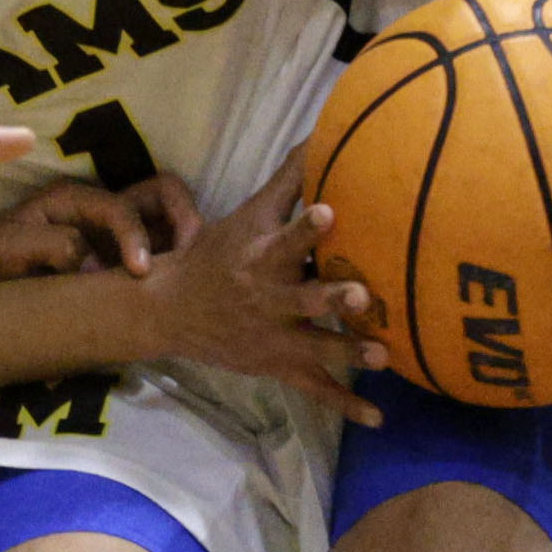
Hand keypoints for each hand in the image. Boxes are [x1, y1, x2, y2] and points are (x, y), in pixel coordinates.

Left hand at [0, 174, 201, 281]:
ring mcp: (113, 234)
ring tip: (188, 276)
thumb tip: (92, 259)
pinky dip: (174, 266)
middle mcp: (98, 211)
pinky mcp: (122, 260)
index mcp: (71, 200)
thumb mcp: (6, 253)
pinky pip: (161, 253)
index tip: (139, 272)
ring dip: (183, 243)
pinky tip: (173, 295)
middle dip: (183, 220)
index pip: (122, 207)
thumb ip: (47, 245)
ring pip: (168, 223)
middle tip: (191, 259)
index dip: (134, 236)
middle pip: (161, 195)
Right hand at [137, 174, 386, 425]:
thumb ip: (288, 180)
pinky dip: (345, 405)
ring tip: (381, 357)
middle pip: (301, 299)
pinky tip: (379, 418)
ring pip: (312, 347)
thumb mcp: (247, 215)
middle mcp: (266, 299)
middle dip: (330, 298)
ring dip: (345, 352)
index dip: (306, 228)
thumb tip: (323, 133)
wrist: (169, 311)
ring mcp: (272, 337)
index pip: (284, 239)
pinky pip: (314, 388)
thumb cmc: (219, 255)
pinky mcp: (277, 365)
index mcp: (260, 257)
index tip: (329, 213)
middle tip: (361, 295)